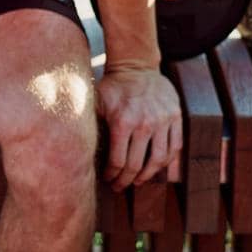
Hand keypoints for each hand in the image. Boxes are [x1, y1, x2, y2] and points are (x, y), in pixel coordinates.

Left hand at [96, 67, 181, 189]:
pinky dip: (168, 163)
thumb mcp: (96, 101)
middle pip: (136, 165)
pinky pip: (176, 147)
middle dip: (126, 181)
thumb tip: (76, 146)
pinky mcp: (176, 117)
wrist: (137, 65)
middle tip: (121, 186)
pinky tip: (158, 169)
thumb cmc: (114, 86)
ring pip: (158, 161)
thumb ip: (91, 123)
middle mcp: (144, 124)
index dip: (112, 175)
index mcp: (122, 122)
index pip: (118, 161)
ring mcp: (162, 121)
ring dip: (147, 176)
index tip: (109, 179)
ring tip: (139, 181)